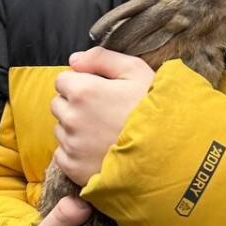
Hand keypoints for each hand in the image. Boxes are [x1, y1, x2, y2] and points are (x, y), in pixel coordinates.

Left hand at [49, 47, 154, 187]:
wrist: (167, 151)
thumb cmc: (153, 107)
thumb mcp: (135, 71)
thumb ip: (101, 57)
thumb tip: (73, 60)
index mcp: (83, 91)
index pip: (62, 80)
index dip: (80, 82)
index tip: (98, 91)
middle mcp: (72, 118)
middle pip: (58, 105)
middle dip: (74, 105)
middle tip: (102, 111)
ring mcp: (72, 145)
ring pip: (60, 129)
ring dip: (74, 128)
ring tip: (103, 132)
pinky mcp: (74, 168)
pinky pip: (62, 155)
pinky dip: (75, 152)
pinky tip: (97, 150)